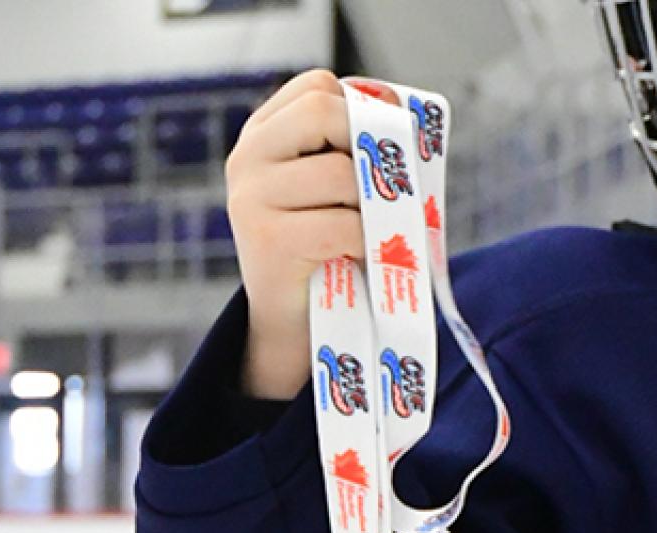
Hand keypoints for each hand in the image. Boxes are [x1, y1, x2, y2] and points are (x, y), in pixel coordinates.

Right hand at [225, 69, 400, 398]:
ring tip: (371, 231)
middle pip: (324, 112)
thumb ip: (354, 150)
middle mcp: (248, 158)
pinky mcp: (268, 241)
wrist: (295, 323)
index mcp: (263, 134)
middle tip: (386, 188)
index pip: (316, 86)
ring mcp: (251, 198)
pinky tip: (363, 256)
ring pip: (341, 173)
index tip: (386, 139)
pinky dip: (367, 242)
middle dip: (368, 147)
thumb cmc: (330, 250)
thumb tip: (408, 119)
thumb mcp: (336, 190)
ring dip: (373, 206)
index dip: (362, 105)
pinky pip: (342, 225)